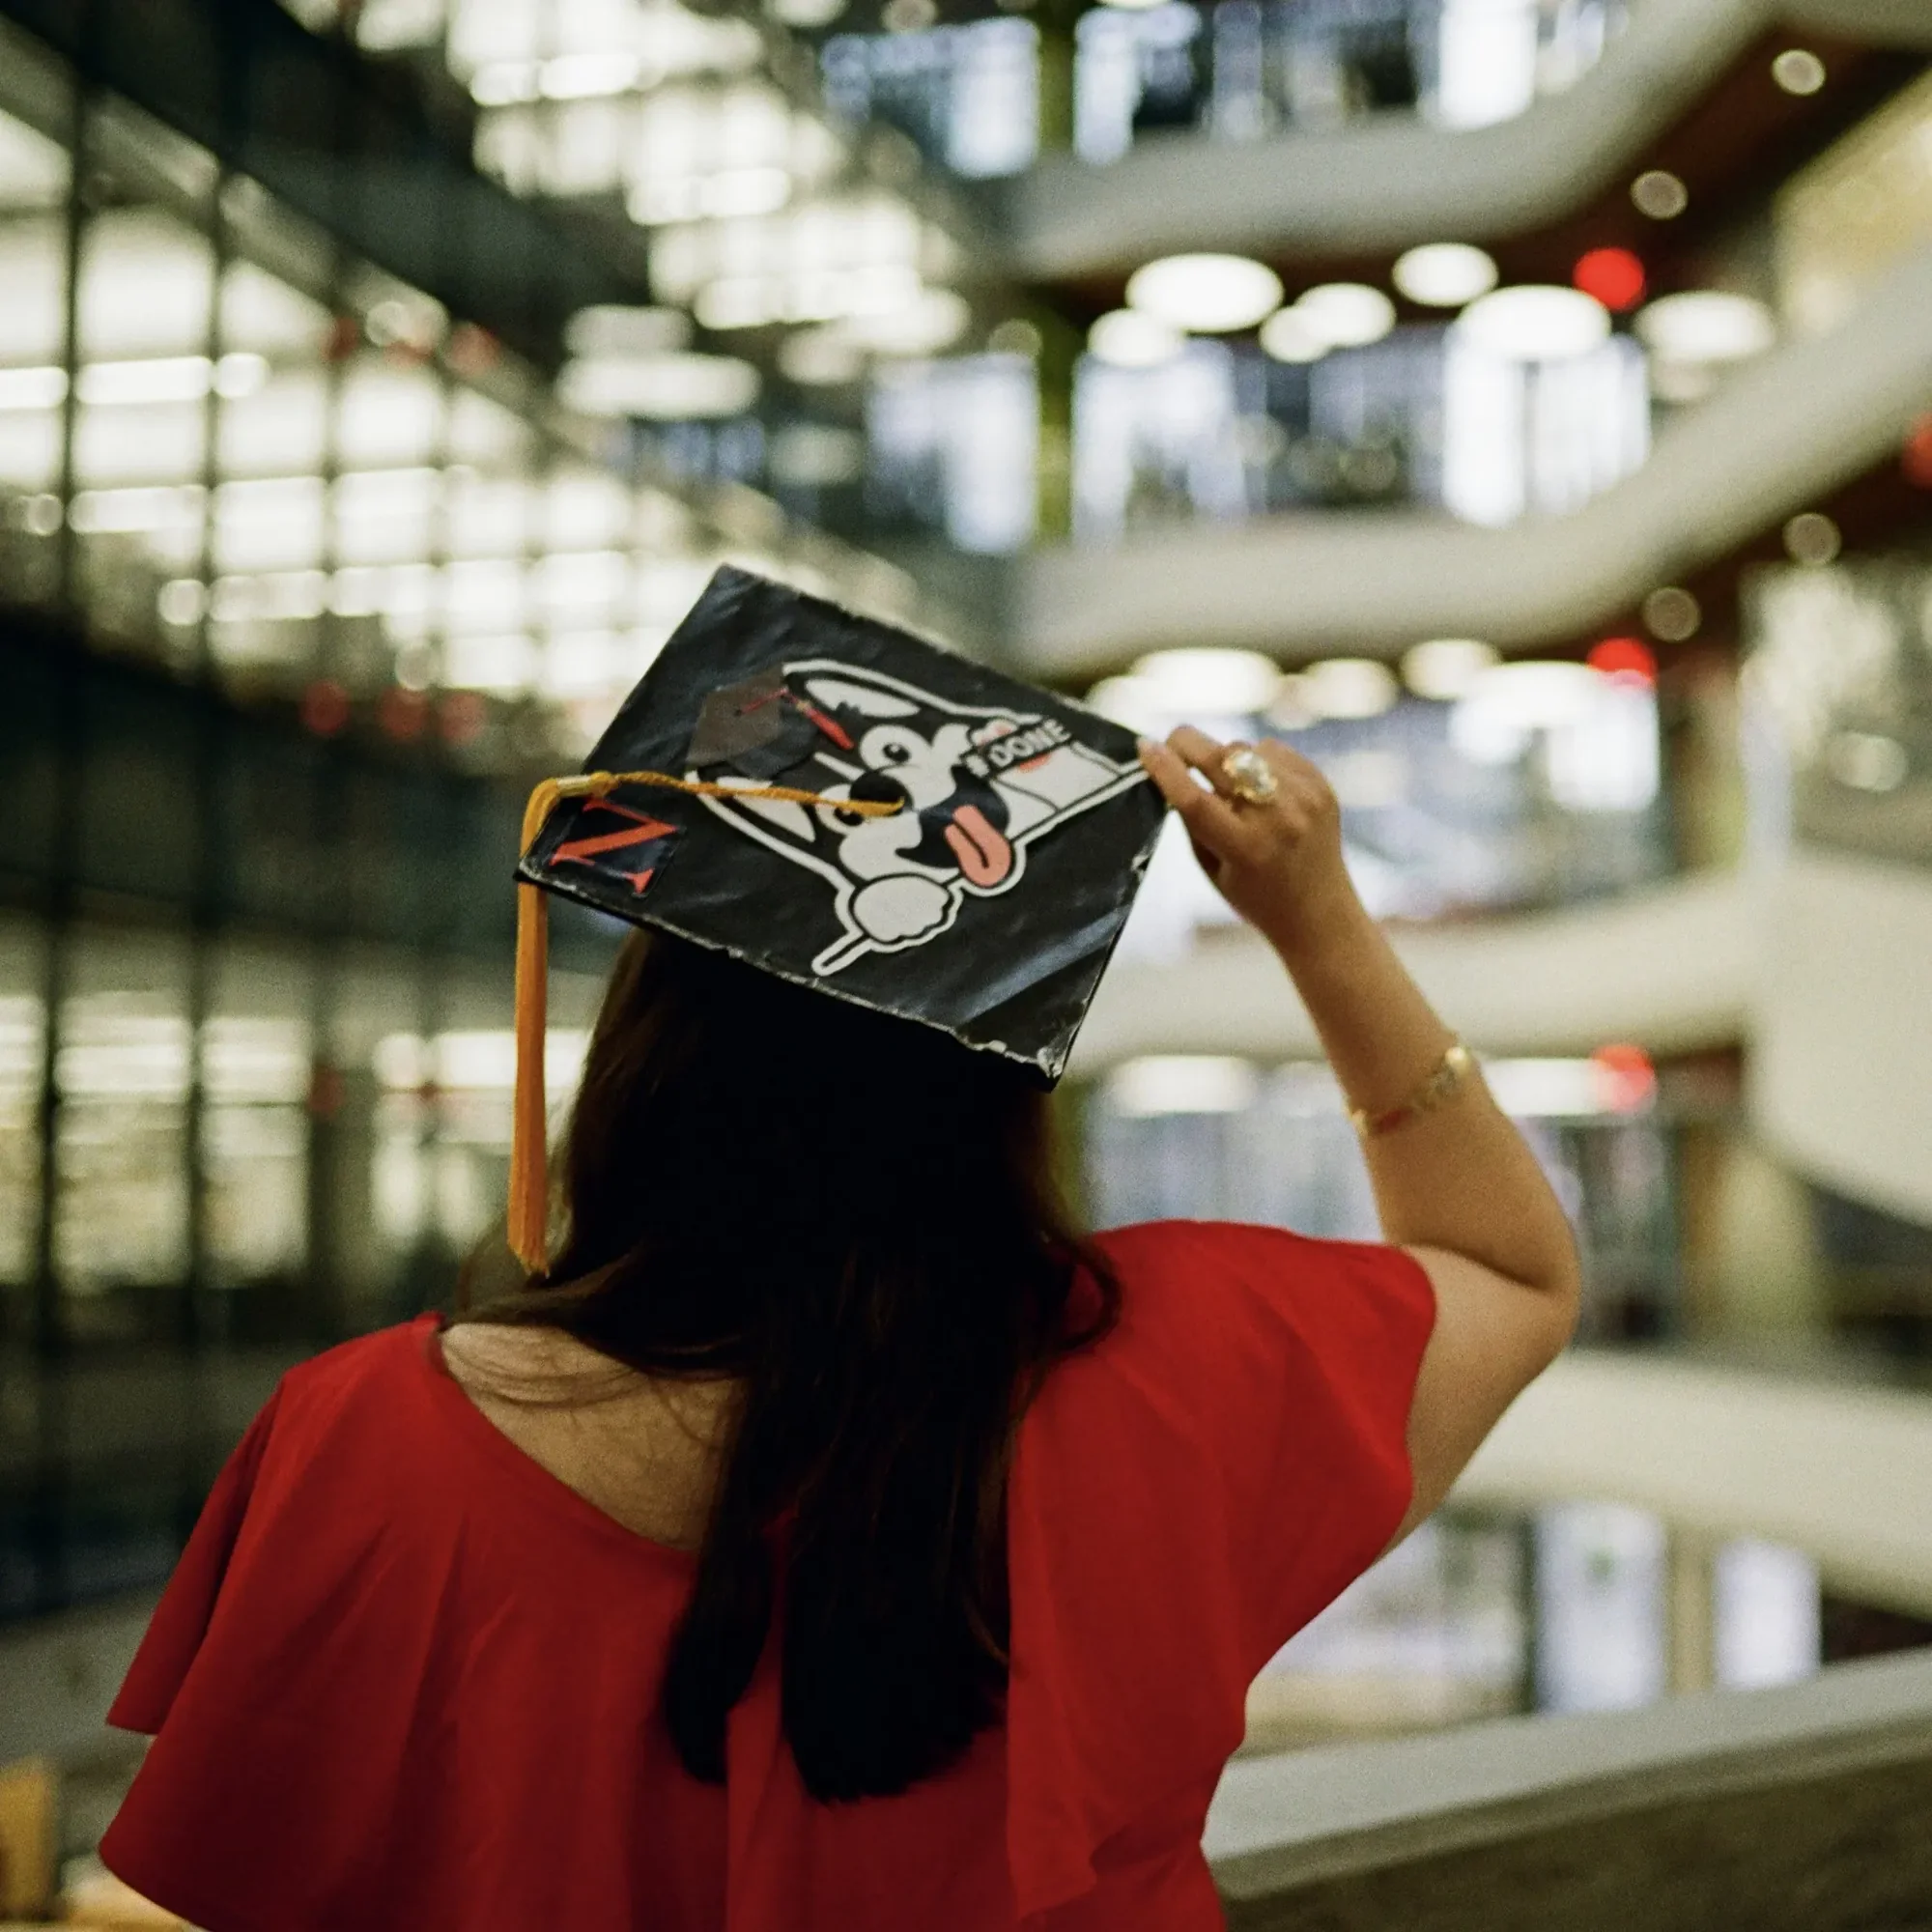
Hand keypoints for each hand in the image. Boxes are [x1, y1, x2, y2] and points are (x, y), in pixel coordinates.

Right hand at [1138, 727, 1365, 960]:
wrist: (1320, 912)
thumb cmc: (1255, 897)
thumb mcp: (1212, 869)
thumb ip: (1193, 821)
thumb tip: (1173, 769)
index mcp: (1245, 848)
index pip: (1195, 799)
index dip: (1164, 769)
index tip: (1144, 747)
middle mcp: (1277, 818)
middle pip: (1220, 758)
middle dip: (1186, 743)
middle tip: (1170, 743)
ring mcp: (1304, 797)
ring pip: (1245, 748)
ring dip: (1225, 759)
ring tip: (1229, 785)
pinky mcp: (1321, 784)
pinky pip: (1274, 750)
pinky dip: (1256, 759)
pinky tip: (1260, 786)